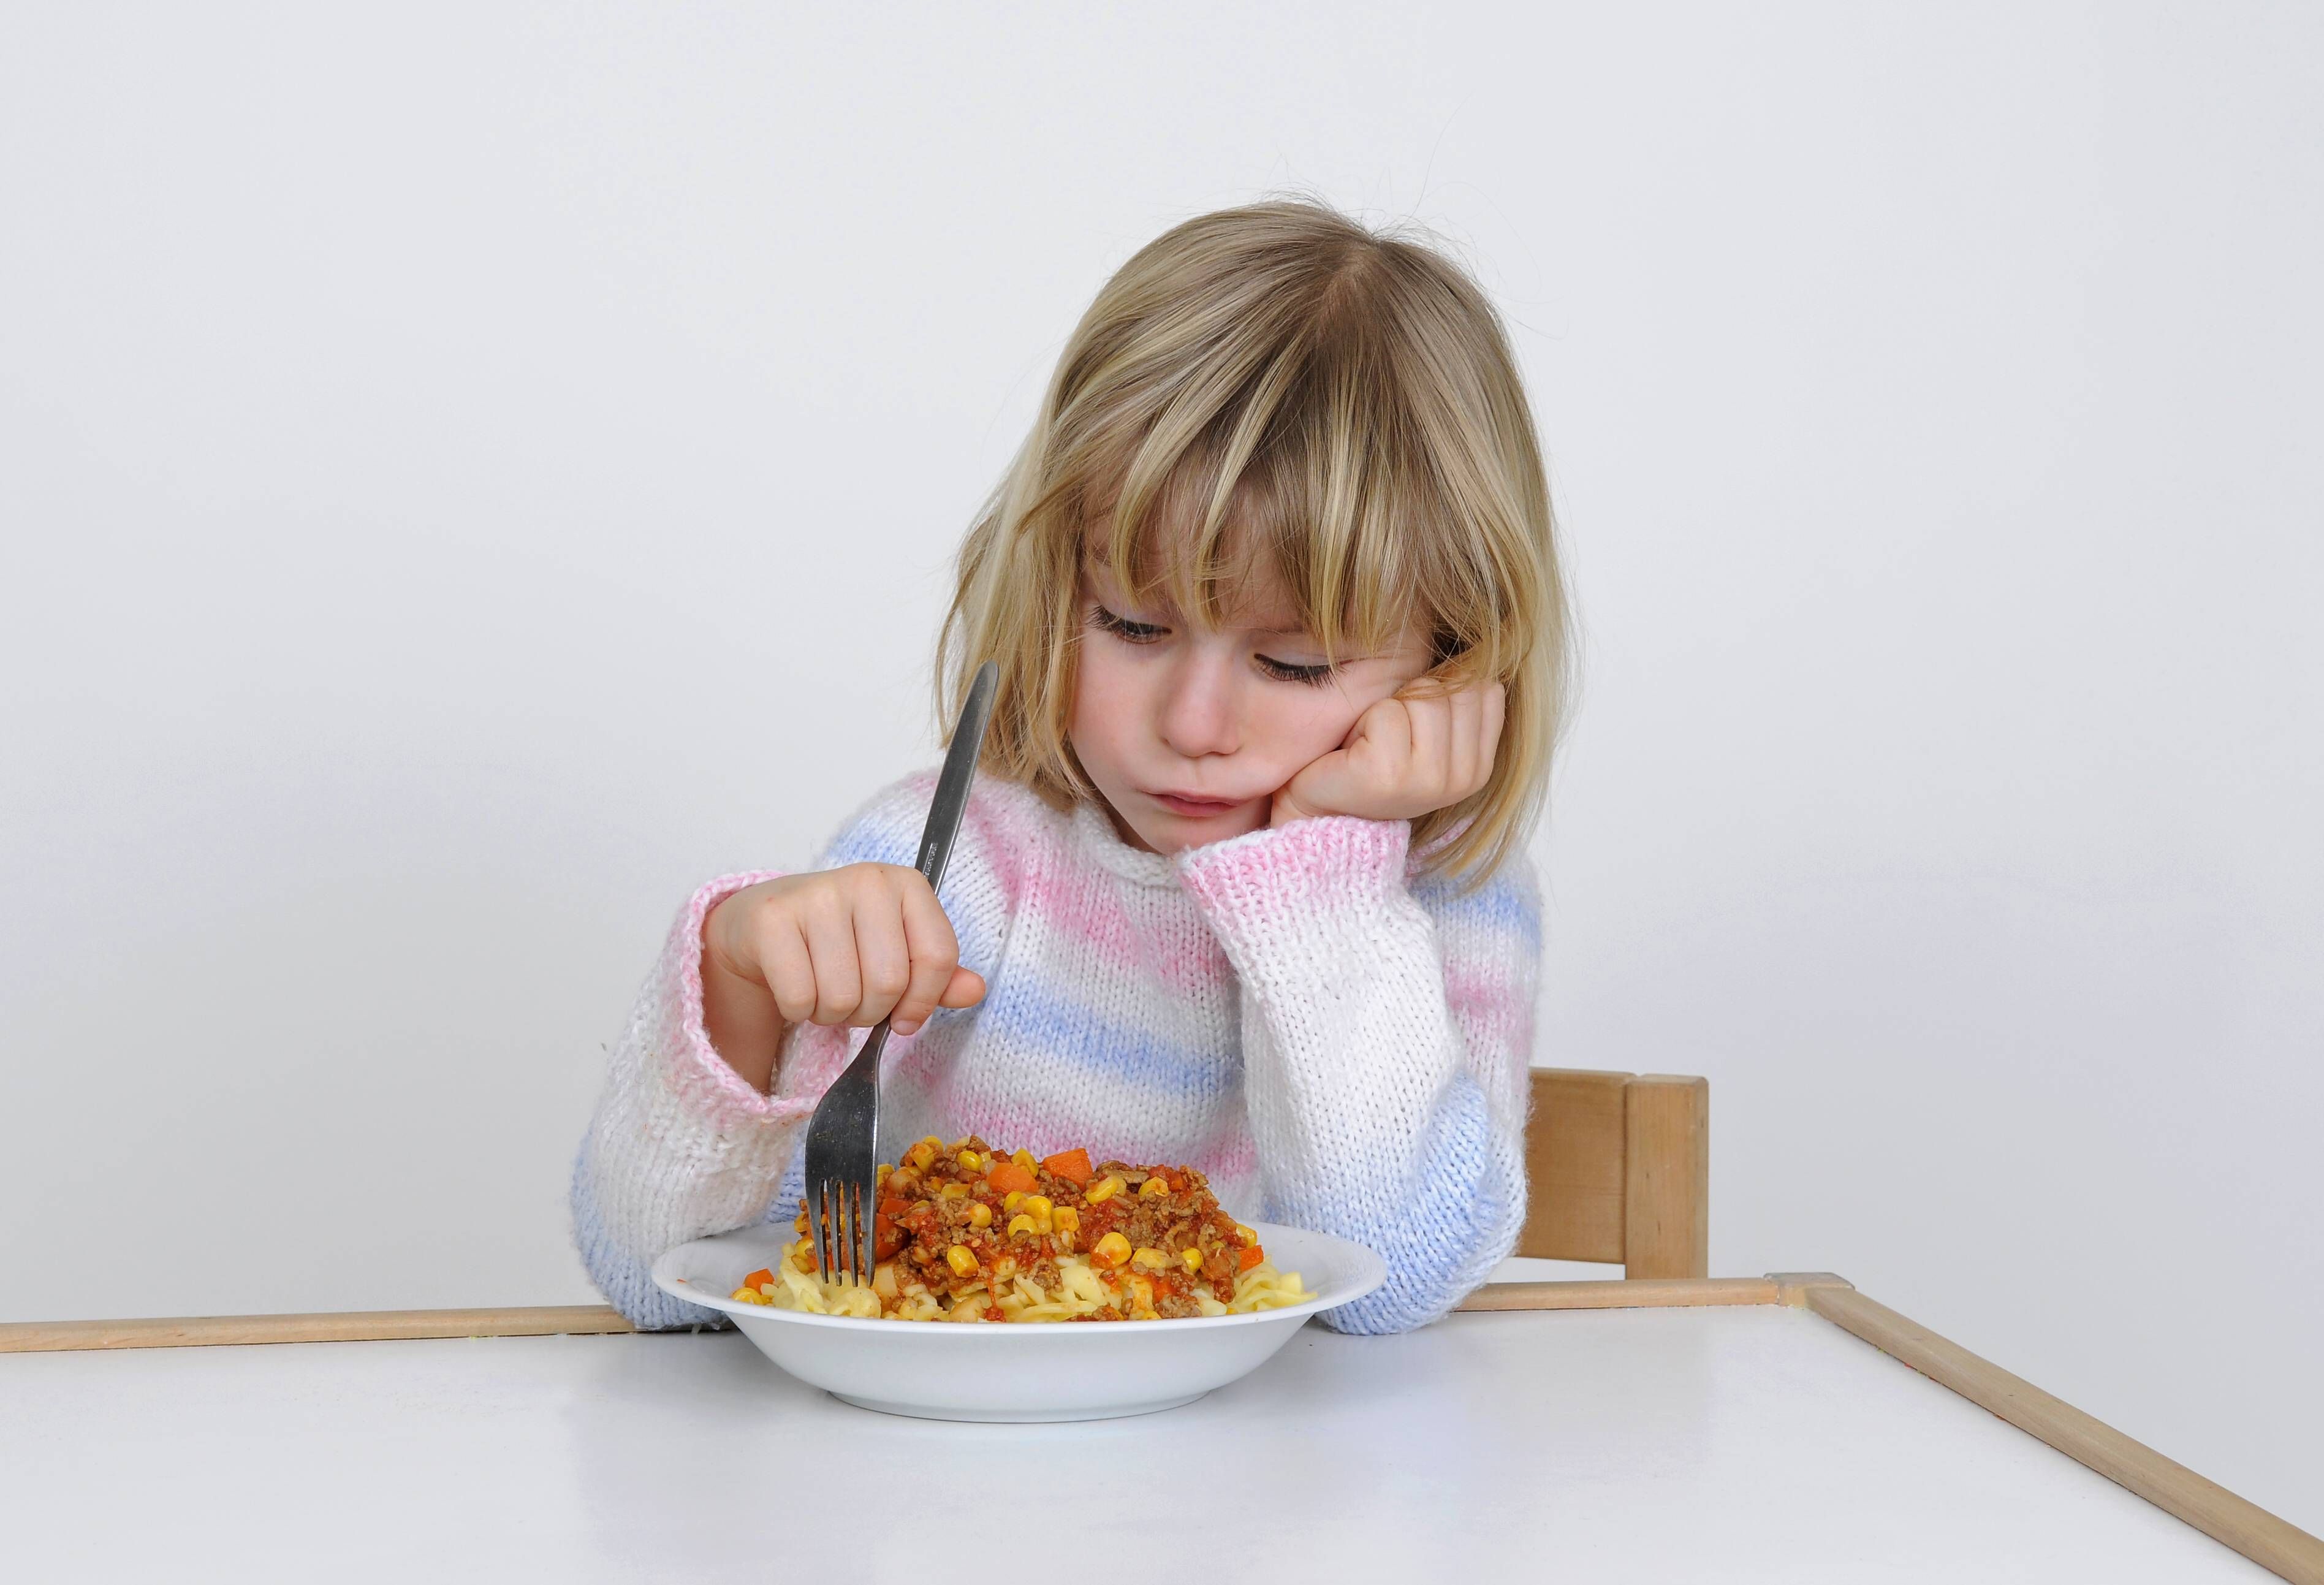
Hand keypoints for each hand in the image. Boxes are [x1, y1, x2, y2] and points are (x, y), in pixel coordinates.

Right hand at [701, 865, 985, 1089]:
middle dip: (872, 1010)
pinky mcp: (772, 920)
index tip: (906, 1016)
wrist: (766, 925)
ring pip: (844, 997)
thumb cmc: (842, 941)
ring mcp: (816, 895)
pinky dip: (800, 1011)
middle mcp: (865, 880)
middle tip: (854, 998)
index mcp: (906, 885)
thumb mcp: (897, 951)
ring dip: (834, 1014)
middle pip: (890, 983)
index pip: (939, 957)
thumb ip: (938, 973)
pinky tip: (796, 985)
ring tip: (824, 990)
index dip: (924, 1001)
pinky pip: (801, 999)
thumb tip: (975, 990)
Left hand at [1270, 676, 1506, 828]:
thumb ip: (1459, 701)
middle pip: (1453, 689)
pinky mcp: (1390, 774)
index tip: (1417, 724)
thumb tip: (1475, 655)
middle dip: (1413, 698)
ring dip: (1386, 710)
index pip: (1486, 689)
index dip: (1444, 689)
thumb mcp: (1430, 735)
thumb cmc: (1375, 764)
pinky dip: (1363, 722)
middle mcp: (1462, 779)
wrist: (1324, 812)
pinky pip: (1387, 712)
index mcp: (1479, 768)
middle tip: (1388, 736)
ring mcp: (1429, 779)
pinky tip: (1354, 753)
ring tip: (1372, 744)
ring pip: (1421, 697)